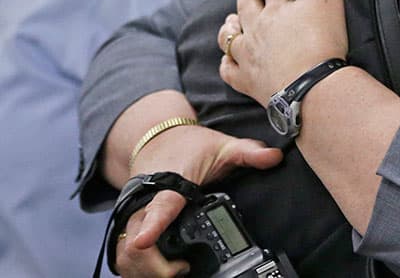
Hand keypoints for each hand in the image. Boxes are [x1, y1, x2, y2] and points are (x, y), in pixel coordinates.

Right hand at [115, 125, 282, 275]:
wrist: (155, 138)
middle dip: (154, 265)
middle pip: (134, 241)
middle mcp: (143, 199)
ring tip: (175, 272)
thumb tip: (274, 157)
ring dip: (145, 270)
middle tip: (183, 270)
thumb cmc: (189, 145)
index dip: (152, 224)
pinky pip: (120, 253)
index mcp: (169, 181)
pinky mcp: (125, 223)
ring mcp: (131, 213)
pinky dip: (135, 267)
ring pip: (123, 252)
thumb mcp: (223, 146)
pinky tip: (158, 271)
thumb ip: (249, 153)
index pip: (160, 206)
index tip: (145, 241)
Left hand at [220, 0, 348, 104]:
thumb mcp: (332, 2)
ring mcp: (247, 55)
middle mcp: (256, 28)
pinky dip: (226, 62)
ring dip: (230, 25)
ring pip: (229, 36)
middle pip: (245, 4)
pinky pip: (228, 69)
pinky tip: (228, 59)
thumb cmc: (324, 44)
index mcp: (277, 8)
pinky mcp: (246, 80)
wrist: (312, 88)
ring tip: (233, 19)